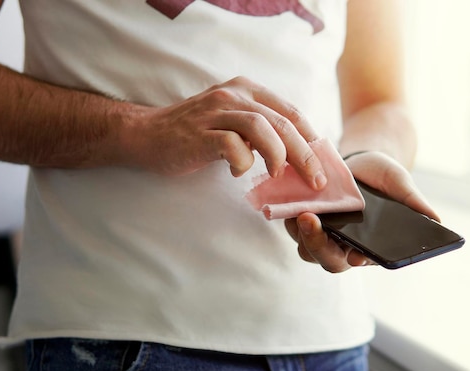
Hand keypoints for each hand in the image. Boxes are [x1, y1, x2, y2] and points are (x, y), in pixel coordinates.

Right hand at [122, 76, 326, 188]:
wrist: (146, 134)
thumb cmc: (194, 134)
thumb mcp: (232, 123)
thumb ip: (261, 132)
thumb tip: (297, 157)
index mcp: (247, 91)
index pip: (291, 112)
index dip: (311, 140)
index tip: (323, 165)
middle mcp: (234, 95)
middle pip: (282, 122)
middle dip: (305, 154)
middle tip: (316, 180)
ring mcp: (216, 111)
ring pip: (262, 128)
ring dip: (278, 155)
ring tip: (279, 175)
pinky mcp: (200, 132)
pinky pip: (232, 145)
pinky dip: (241, 162)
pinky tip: (236, 172)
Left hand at [285, 151, 438, 272]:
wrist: (361, 162)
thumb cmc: (384, 179)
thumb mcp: (402, 186)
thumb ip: (415, 203)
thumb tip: (437, 221)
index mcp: (368, 246)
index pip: (360, 260)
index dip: (357, 260)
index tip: (355, 255)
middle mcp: (342, 246)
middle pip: (326, 258)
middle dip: (317, 244)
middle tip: (311, 221)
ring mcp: (320, 233)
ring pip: (305, 246)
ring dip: (300, 232)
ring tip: (300, 210)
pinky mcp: (302, 218)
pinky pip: (292, 224)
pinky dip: (289, 215)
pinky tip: (292, 199)